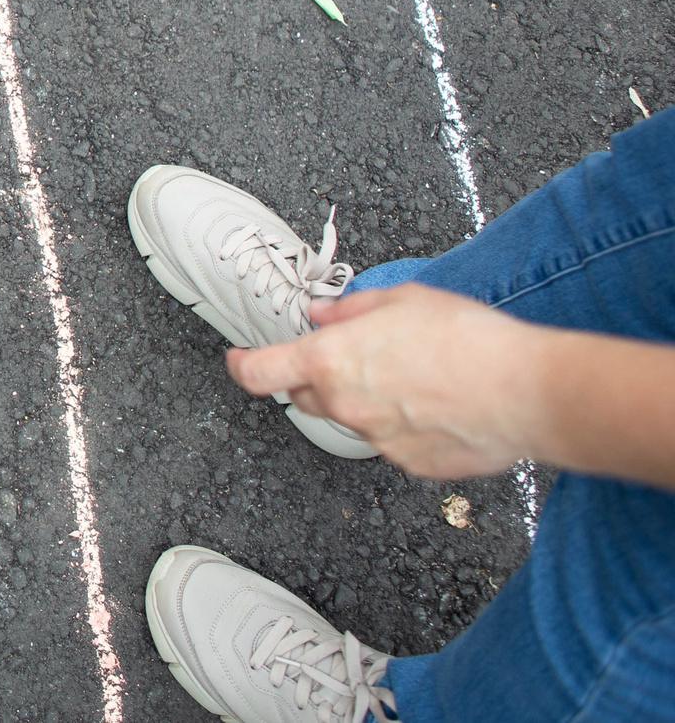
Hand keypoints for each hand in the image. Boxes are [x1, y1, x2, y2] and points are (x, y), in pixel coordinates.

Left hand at [228, 284, 542, 477]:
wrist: (528, 391)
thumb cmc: (470, 340)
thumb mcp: (401, 300)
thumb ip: (351, 310)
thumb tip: (324, 315)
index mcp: (331, 360)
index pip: (260, 372)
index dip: (240, 366)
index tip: (237, 360)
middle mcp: (345, 405)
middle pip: (305, 395)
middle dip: (316, 377)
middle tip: (354, 357)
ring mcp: (377, 439)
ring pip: (352, 418)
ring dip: (366, 400)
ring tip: (415, 376)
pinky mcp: (411, 464)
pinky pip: (392, 441)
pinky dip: (403, 425)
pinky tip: (437, 405)